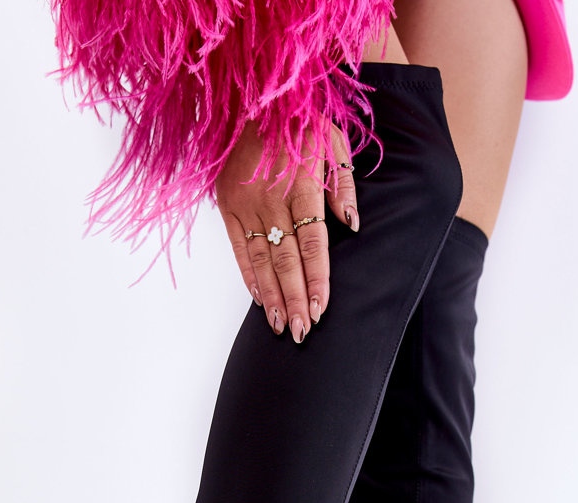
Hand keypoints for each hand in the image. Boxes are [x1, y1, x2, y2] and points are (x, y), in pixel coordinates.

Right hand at [217, 121, 358, 342]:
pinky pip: (239, 249)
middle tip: (302, 331)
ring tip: (282, 326)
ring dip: (272, 297)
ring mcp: (246, 205)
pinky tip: (259, 300)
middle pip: (286, 261)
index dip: (317, 279)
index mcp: (301, 185)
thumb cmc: (301, 120)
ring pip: (262, 260)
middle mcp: (271, 200)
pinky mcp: (227, 205)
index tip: (321, 309)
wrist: (255, 96)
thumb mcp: (333, 142)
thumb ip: (342, 185)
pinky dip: (249, 276)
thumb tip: (351, 223)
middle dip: (295, 299)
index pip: (312, 244)